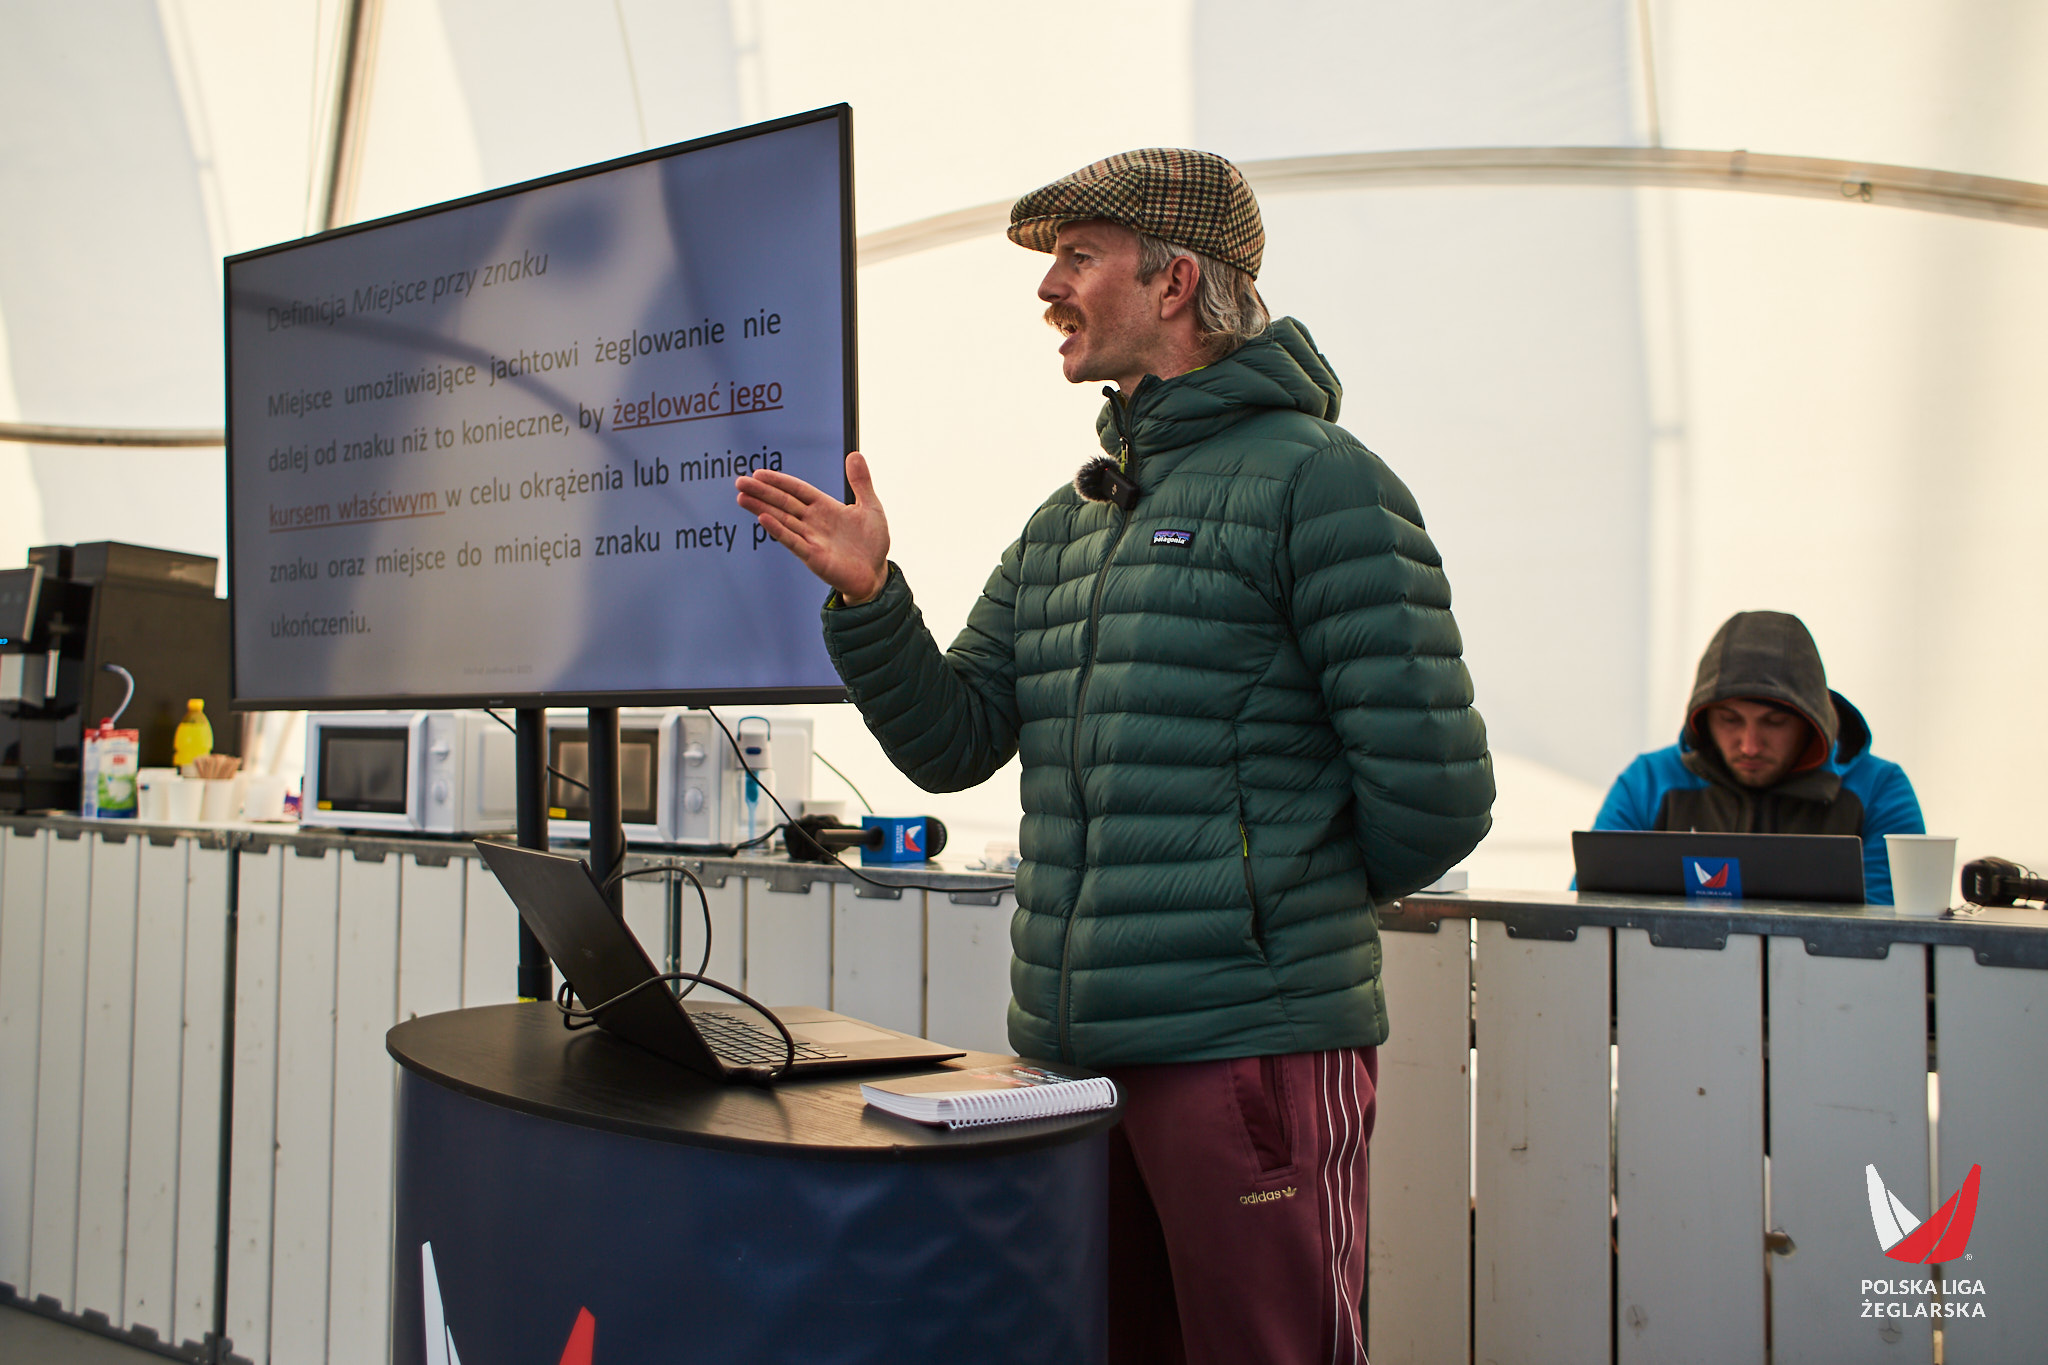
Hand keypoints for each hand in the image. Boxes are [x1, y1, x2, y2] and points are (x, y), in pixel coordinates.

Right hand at [735, 451, 889, 603]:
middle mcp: (814, 522)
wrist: (876, 574)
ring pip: (782, 520)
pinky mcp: (813, 557)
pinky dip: (778, 530)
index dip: (779, 481)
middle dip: (762, 492)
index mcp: (825, 507)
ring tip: (742, 498)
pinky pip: (793, 541)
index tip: (759, 473)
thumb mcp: (870, 507)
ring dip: (762, 508)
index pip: (797, 490)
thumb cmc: (872, 543)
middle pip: (783, 503)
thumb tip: (855, 454)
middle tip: (740, 482)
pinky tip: (763, 519)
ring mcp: (811, 539)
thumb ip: (861, 482)